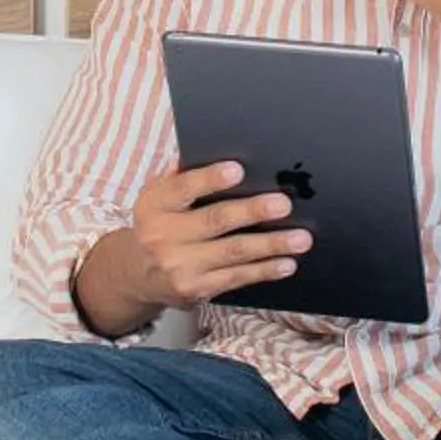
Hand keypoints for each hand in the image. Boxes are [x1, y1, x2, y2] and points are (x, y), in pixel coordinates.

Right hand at [129, 160, 314, 309]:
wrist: (139, 274)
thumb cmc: (160, 223)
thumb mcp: (158, 196)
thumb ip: (181, 176)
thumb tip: (212, 150)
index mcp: (156, 205)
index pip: (183, 188)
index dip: (210, 178)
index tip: (238, 169)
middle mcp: (164, 236)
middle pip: (215, 221)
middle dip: (252, 211)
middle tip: (283, 205)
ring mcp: (180, 266)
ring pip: (233, 252)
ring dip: (270, 245)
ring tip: (301, 238)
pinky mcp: (196, 289)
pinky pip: (236, 278)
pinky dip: (265, 270)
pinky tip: (286, 263)